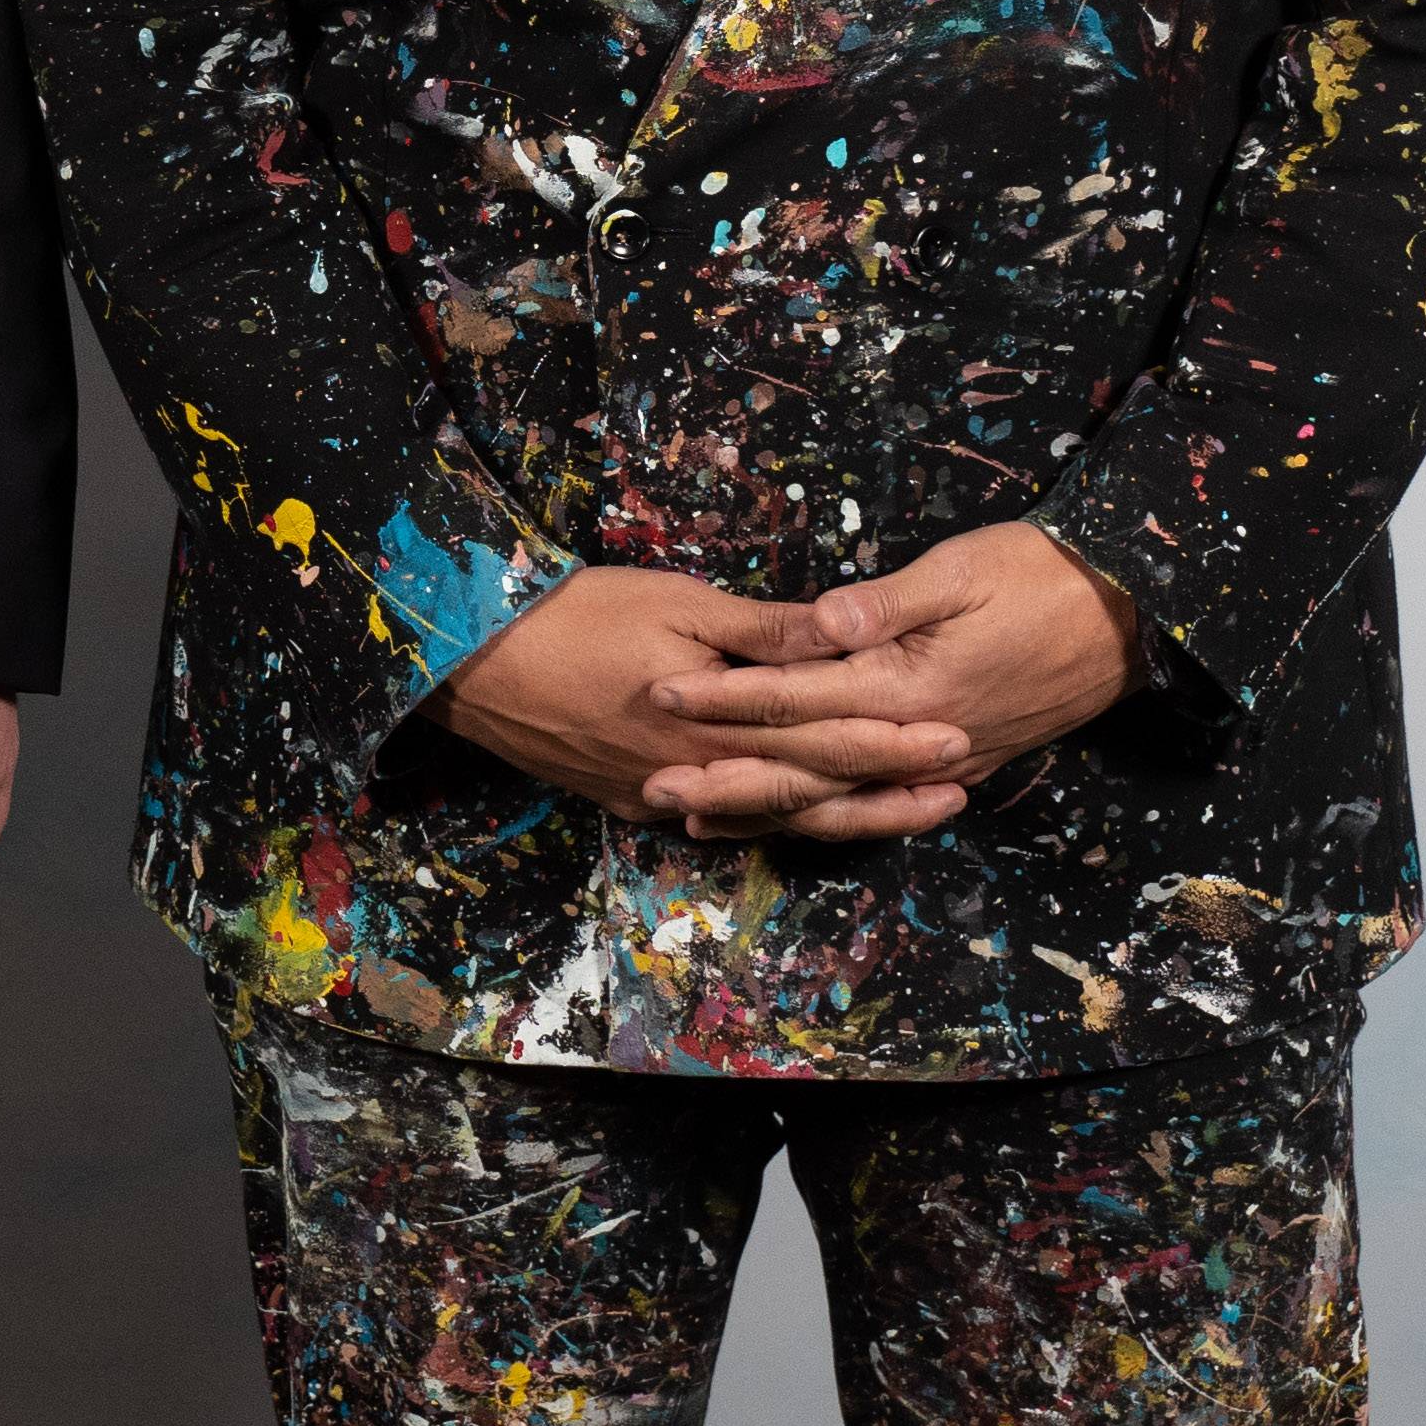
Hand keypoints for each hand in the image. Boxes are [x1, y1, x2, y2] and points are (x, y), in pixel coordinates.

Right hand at [433, 564, 976, 844]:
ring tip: (902, 812)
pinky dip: (768, 824)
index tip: (953, 738)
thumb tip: (843, 636)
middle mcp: (699, 772)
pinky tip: (800, 821)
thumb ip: (763, 632)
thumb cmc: (573, 615)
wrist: (469, 664)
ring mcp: (663, 794)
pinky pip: (718, 822)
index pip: (825, 740)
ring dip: (841, 815)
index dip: (892, 742)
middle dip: (887, 789)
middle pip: (810, 790)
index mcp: (716, 721)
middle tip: (957, 785)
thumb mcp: (676, 601)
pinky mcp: (631, 800)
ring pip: (769, 817)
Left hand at [635, 523, 1138, 837]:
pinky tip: (784, 816)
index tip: (664, 693)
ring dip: (763, 806)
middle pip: (804, 766)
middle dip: (725, 773)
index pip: (797, 697)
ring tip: (695, 813)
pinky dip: (822, 812)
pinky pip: (874, 802)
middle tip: (651, 783)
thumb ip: (887, 603)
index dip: (725, 698)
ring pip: (836, 798)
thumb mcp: (963, 570)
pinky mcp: (956, 766)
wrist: (1128, 619)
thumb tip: (820, 623)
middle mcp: (918, 737)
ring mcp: (939, 762)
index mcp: (909, 685)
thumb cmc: (1041, 576)